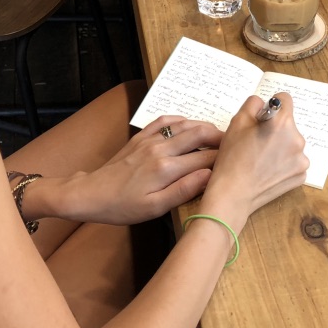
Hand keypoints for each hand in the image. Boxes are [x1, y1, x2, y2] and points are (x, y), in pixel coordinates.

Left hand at [62, 117, 225, 224]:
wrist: (91, 193)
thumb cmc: (123, 206)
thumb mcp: (154, 208)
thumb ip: (183, 191)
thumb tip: (209, 176)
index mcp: (166, 168)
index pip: (205, 158)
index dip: (223, 158)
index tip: (236, 162)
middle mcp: (160, 149)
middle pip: (198, 134)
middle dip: (219, 137)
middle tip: (233, 145)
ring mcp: (150, 139)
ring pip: (184, 125)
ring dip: (203, 127)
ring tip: (217, 135)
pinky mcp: (141, 136)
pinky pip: (165, 120)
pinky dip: (181, 120)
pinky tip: (189, 125)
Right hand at [200, 93, 308, 226]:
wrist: (233, 194)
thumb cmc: (232, 157)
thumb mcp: (237, 122)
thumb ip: (253, 104)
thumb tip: (263, 103)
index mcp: (282, 123)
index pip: (284, 100)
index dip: (271, 104)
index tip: (263, 116)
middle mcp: (297, 139)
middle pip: (288, 124)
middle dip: (275, 128)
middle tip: (256, 142)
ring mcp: (302, 159)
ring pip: (291, 143)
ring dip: (280, 146)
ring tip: (261, 158)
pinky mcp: (301, 175)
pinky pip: (294, 161)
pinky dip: (283, 163)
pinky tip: (268, 170)